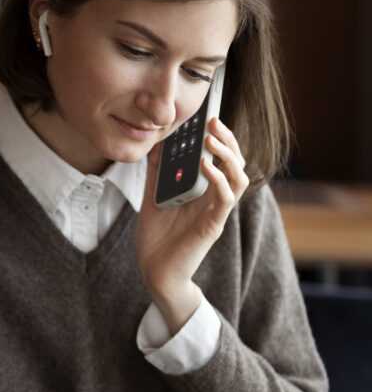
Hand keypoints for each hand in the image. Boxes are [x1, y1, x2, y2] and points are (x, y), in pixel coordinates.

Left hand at [137, 117, 248, 333]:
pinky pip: (224, 199)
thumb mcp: (153, 197)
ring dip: (228, 156)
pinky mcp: (213, 226)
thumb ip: (156, 174)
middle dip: (228, 140)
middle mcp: (215, 200)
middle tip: (214, 122)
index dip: (221, 139)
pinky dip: (218, 179)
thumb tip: (155, 146)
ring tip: (211, 140)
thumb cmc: (157, 238)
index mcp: (204, 192)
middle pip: (236, 164)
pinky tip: (205, 166)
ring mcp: (216, 213)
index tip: (209, 118)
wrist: (155, 272)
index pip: (221, 160)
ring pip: (238, 178)